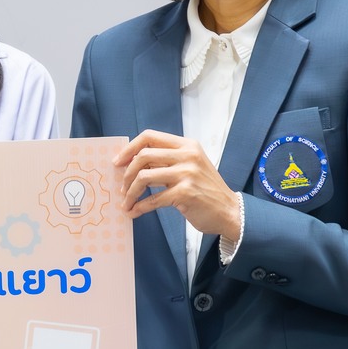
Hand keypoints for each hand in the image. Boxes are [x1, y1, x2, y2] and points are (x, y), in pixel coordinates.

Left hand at [113, 130, 242, 246]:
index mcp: (187, 145)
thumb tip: (133, 163)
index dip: (129, 148)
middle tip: (122, 188)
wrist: (229, 211)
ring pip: (144, 177)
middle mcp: (188, 155)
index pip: (149, 136)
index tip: (117, 162)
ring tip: (127, 202)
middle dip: (126, 174)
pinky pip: (153, 199)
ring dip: (130, 193)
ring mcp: (187, 174)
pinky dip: (139, 207)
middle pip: (143, 156)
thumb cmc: (205, 190)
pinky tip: (134, 212)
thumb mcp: (190, 166)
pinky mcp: (186, 193)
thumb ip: (167, 160)